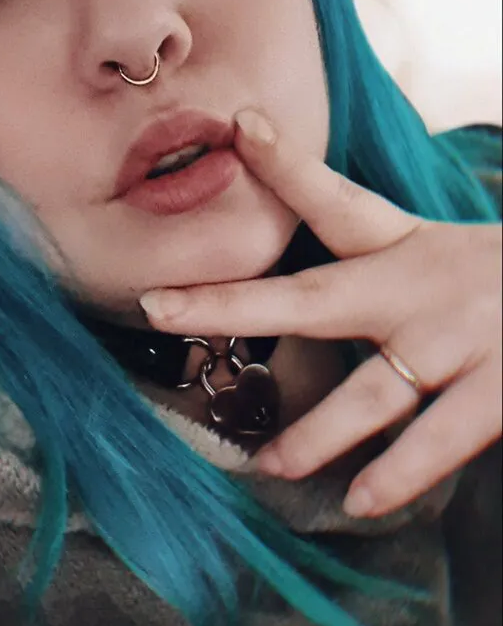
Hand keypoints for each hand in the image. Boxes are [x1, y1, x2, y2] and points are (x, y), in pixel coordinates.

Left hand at [140, 109, 501, 517]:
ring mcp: (458, 342)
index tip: (241, 125)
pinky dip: (401, 473)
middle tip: (157, 307)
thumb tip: (318, 294)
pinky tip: (360, 500)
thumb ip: (388, 261)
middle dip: (233, 303)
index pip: (337, 202)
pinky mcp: (499, 389)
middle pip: (312, 296)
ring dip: (314, 431)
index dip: (288, 164)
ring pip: (370, 394)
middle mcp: (420, 288)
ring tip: (266, 464)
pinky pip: (439, 439)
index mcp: (408, 246)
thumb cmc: (500, 280)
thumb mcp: (443, 252)